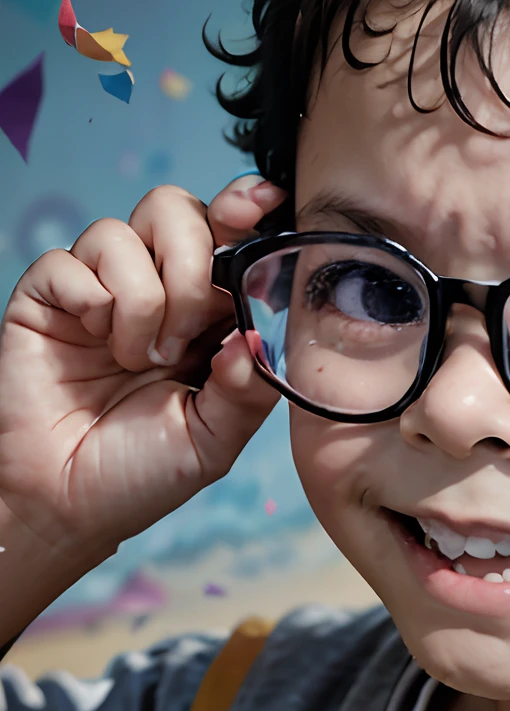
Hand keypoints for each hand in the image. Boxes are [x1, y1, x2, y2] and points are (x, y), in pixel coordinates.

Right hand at [0, 176, 287, 562]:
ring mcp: (98, 290)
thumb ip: (247, 387)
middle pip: (176, 209)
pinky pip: (67, 260)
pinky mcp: (47, 298)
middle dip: (191, 266)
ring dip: (141, 299)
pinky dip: (91, 300)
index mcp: (205, 312)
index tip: (261, 205)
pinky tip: (95, 342)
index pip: (227, 231)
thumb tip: (260, 330)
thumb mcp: (214, 439)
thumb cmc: (140, 473)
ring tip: (137, 358)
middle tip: (183, 339)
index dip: (244, 208)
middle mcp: (153, 288)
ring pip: (122, 231)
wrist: (64, 506)